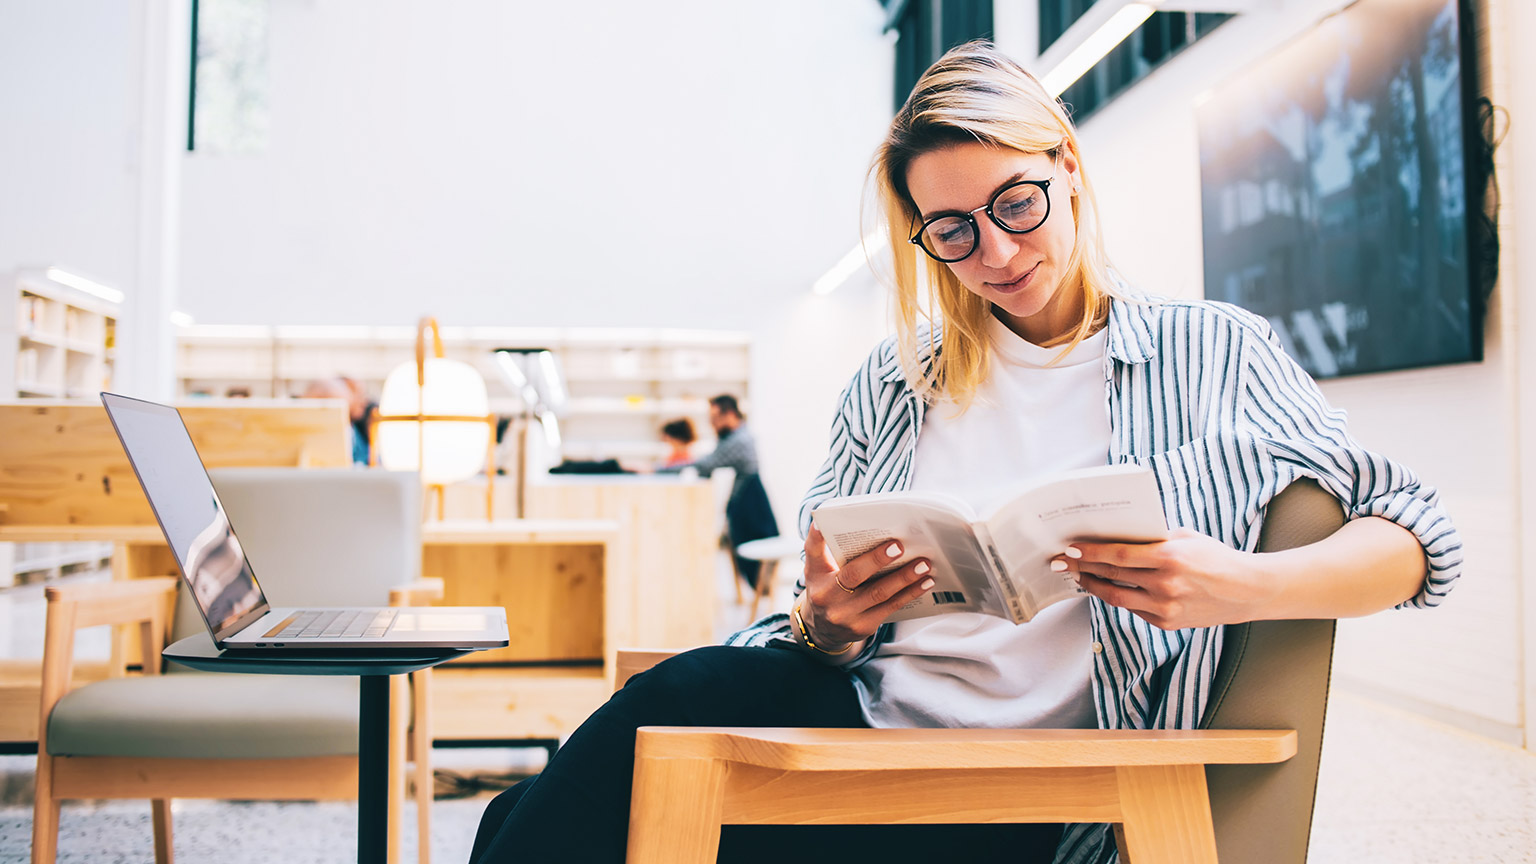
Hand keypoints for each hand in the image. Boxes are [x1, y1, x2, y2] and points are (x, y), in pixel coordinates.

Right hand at [798, 525, 934, 649]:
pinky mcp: (863, 627)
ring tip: (923, 565)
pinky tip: (924, 583)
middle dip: (877, 560)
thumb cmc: (826, 588)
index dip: (817, 538)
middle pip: (854, 575)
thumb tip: (828, 522)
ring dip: (904, 578)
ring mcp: (846, 615)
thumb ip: (823, 547)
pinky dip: (909, 593)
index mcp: (816, 575)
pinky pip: (890, 607)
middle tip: (899, 546)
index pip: (814, 553)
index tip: (822, 522)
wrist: (823, 629)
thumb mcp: (817, 569)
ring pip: (878, 593)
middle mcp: (828, 596)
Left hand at [1056, 527, 1271, 629]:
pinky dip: (1118, 597)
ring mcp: (1165, 607)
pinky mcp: (1166, 622)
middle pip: (1111, 576)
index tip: (1070, 549)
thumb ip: (1152, 539)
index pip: (1118, 555)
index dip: (1089, 553)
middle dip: (1082, 568)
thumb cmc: (1214, 557)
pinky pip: (1133, 609)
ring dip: (1093, 586)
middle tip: (1061, 562)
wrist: (1246, 590)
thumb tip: (1116, 536)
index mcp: (1169, 558)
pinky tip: (1106, 588)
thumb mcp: (1185, 538)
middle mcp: (1165, 585)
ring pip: (1116, 597)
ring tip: (1078, 576)